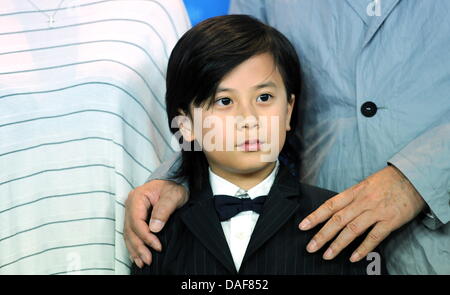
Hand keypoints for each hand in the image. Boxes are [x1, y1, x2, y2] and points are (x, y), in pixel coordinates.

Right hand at [124, 180, 187, 267]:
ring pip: (129, 234)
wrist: (175, 181)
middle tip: (148, 260)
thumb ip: (164, 210)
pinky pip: (131, 233)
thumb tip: (154, 228)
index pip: (137, 221)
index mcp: (137, 197)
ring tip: (142, 262)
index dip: (146, 236)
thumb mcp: (173, 196)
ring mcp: (131, 211)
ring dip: (134, 249)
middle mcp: (131, 205)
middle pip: (130, 229)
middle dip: (139, 246)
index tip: (157, 246)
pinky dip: (133, 246)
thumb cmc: (174, 186)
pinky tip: (137, 257)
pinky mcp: (135, 217)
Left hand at [298, 165, 424, 261]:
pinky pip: (374, 237)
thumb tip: (334, 210)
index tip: (303, 226)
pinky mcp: (390, 220)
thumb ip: (351, 198)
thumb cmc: (387, 182)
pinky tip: (353, 258)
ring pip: (352, 230)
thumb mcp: (365, 185)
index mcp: (354, 192)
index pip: (330, 205)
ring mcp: (376, 211)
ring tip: (327, 255)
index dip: (315, 216)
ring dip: (338, 244)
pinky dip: (363, 248)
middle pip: (337, 220)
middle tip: (310, 247)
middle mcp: (362, 202)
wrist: (413, 177)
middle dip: (322, 235)